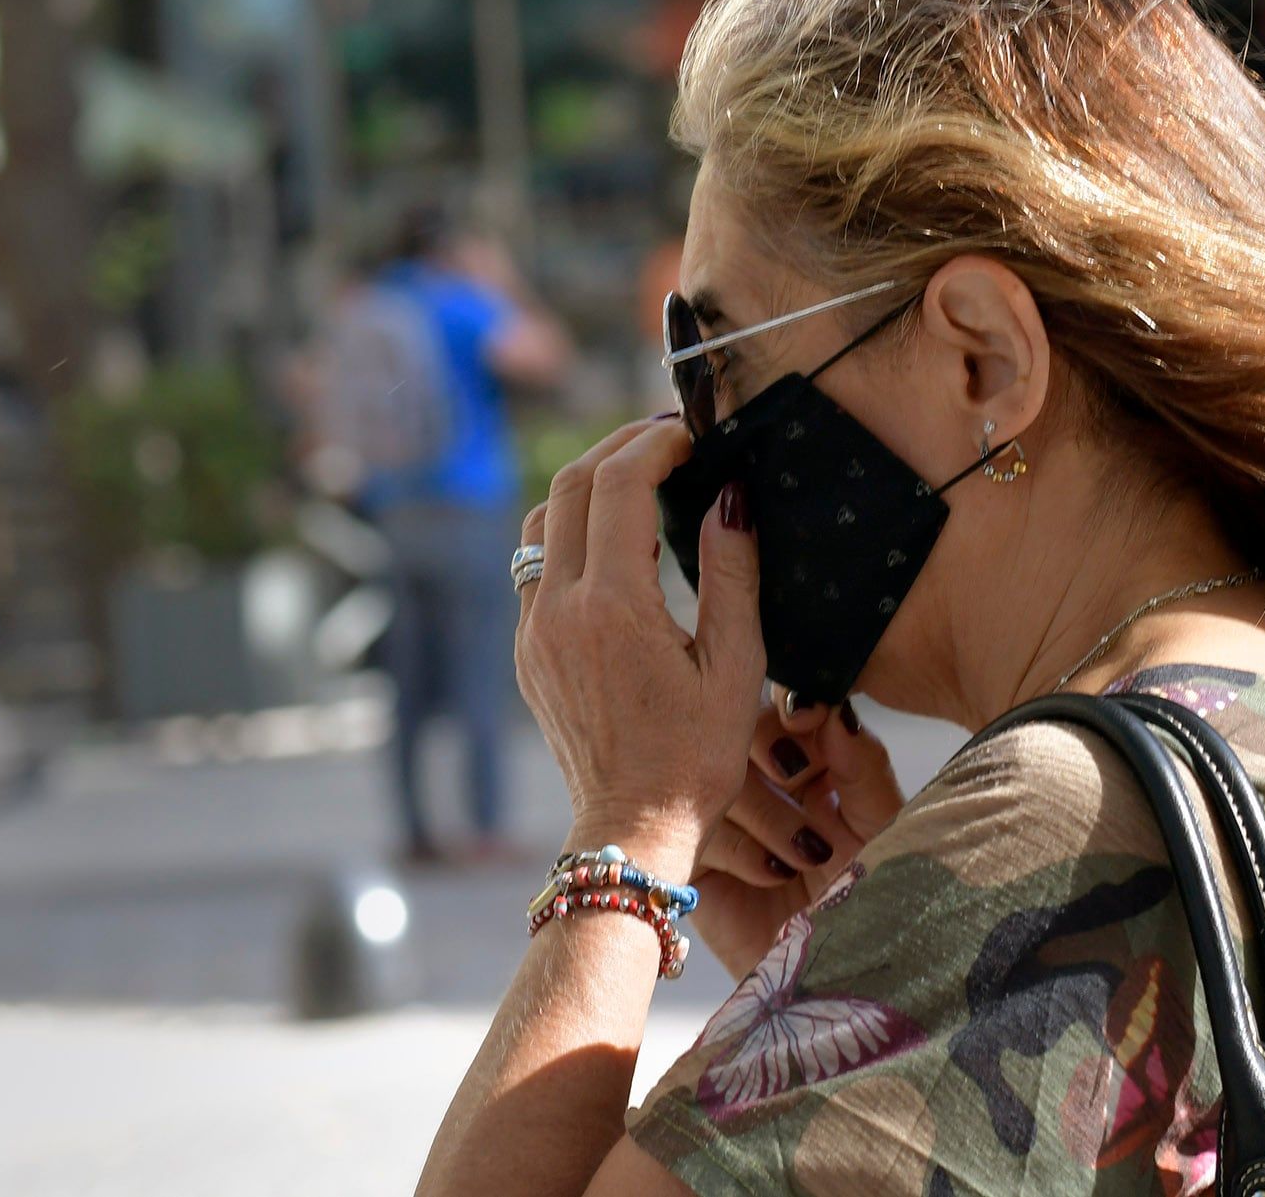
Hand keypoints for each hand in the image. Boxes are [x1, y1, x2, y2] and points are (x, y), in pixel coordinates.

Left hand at [515, 418, 764, 877]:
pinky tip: (615, 541)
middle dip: (619, 449)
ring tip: (640, 479)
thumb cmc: (697, 758)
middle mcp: (558, 610)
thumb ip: (734, 575)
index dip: (656, 445)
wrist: (632, 829)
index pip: (619, 486)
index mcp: (613, 608)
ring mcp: (533, 630)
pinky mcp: (526, 650)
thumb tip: (732, 497)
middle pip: (570, 486)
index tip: (693, 436)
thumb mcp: (737, 669)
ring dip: (587, 486)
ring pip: (542, 521)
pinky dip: (571, 531)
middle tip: (669, 440)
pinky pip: (535, 565)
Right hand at [690, 689, 905, 974]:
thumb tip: (830, 704)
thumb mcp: (880, 824)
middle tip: (798, 777)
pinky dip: (739, 848)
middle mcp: (760, 787)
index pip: (781, 709)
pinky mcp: (694, 866)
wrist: (842, 979)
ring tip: (804, 853)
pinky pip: (695, 831)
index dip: (790, 707)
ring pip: (715, 776)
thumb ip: (860, 760)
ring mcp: (721, 823)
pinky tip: (772, 875)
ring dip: (765, 810)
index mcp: (807, 766)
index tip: (806, 714)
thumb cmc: (871, 901)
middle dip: (771, 749)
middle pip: (736, 728)